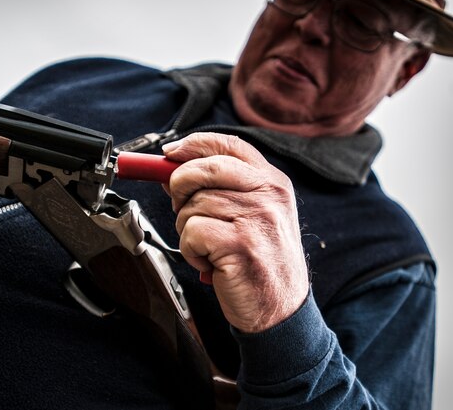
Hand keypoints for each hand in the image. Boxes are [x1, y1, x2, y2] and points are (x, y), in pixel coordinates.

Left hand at [162, 133, 308, 332]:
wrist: (281, 309)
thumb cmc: (262, 261)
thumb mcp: (250, 215)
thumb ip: (218, 189)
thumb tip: (172, 171)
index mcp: (272, 182)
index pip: (228, 144)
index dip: (193, 144)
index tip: (171, 152)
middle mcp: (267, 194)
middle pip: (203, 168)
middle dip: (180, 186)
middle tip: (184, 208)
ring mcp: (255, 217)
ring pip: (192, 205)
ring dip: (189, 229)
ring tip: (211, 247)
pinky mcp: (239, 243)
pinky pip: (192, 232)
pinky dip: (191, 250)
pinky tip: (210, 261)